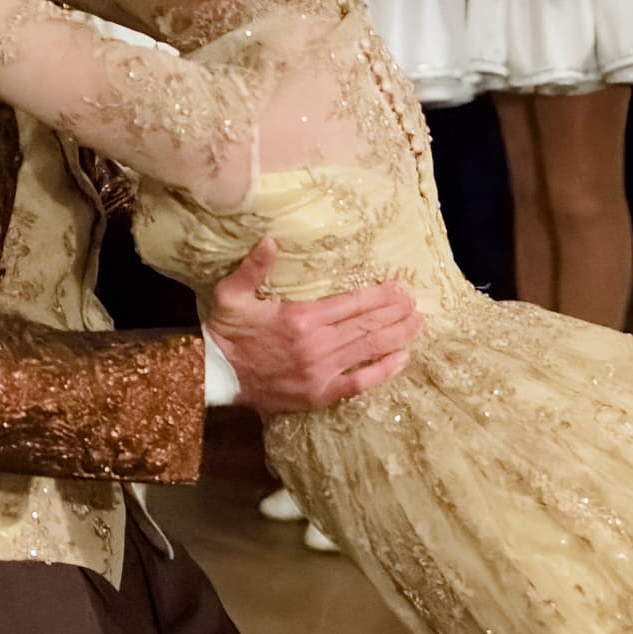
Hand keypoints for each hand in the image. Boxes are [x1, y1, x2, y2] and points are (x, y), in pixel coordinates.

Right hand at [205, 239, 417, 411]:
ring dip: (397, 335)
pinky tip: (402, 360)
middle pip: (367, 325)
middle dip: (395, 313)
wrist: (216, 376)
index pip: (352, 303)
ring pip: (368, 350)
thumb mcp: (231, 294)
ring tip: (417, 324)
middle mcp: (317, 345)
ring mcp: (321, 371)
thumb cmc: (226, 333)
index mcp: (300, 318)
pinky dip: (383, 371)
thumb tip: (270, 240)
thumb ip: (252, 268)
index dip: (379, 295)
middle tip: (415, 303)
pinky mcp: (319, 394)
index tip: (399, 287)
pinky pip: (359, 383)